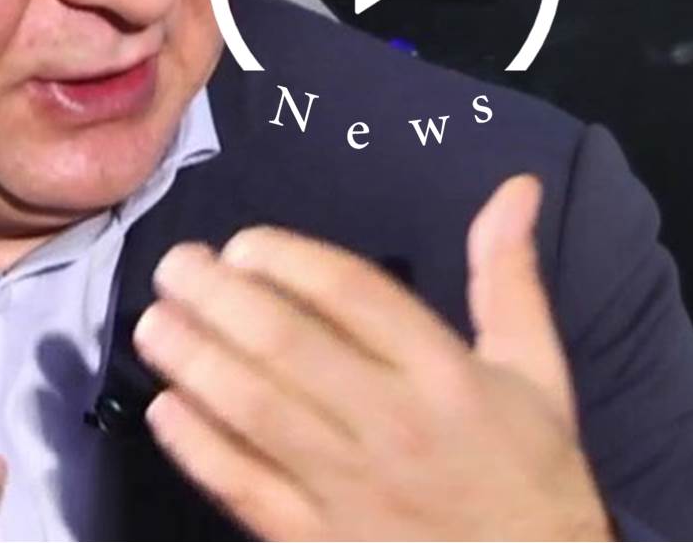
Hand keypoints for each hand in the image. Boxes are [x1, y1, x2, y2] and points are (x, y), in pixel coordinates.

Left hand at [132, 174, 611, 539]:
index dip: (289, 260)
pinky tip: (166, 410)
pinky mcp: (315, 539)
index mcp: (446, 374)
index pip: (354, 295)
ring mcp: (349, 487)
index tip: (245, 244)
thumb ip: (509, 277)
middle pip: (288, 345)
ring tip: (155, 324)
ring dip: (194, 361)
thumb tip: (516, 186)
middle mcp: (393, 423)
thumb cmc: (531, 474)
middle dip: (219, 298)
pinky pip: (244, 486)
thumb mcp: (537, 371)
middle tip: (176, 266)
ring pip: (255, 411)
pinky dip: (198, 447)